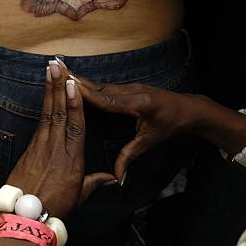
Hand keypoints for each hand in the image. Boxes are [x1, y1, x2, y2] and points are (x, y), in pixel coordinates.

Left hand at [6, 63, 115, 218]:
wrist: (23, 216)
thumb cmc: (53, 208)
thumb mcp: (78, 196)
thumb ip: (94, 182)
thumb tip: (111, 178)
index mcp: (72, 160)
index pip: (75, 126)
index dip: (75, 103)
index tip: (74, 84)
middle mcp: (57, 149)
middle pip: (59, 113)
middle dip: (59, 86)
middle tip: (57, 64)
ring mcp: (41, 147)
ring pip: (48, 113)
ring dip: (50, 89)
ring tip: (50, 70)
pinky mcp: (30, 148)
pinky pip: (39, 121)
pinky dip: (43, 104)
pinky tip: (45, 91)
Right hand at [63, 70, 198, 180]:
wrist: (190, 108)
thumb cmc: (172, 125)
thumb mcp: (151, 142)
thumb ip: (130, 156)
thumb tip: (117, 176)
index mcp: (138, 104)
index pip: (107, 100)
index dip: (86, 94)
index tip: (68, 86)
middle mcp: (132, 91)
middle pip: (100, 88)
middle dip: (77, 79)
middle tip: (56, 69)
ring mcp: (130, 87)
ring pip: (101, 85)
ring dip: (81, 79)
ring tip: (60, 71)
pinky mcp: (129, 87)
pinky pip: (106, 87)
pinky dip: (90, 84)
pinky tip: (77, 80)